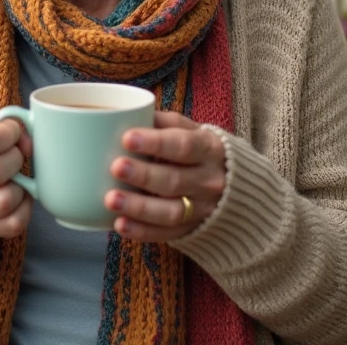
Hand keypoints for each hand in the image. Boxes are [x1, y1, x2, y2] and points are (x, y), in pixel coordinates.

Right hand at [0, 118, 32, 252]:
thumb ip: (0, 128)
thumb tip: (29, 141)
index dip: (8, 134)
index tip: (12, 134)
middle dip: (15, 159)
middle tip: (13, 156)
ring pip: (5, 200)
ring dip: (19, 186)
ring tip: (14, 179)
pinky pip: (15, 222)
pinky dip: (23, 207)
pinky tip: (17, 197)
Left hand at [104, 111, 226, 241]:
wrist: (236, 185)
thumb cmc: (199, 151)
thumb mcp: (191, 130)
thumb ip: (164, 122)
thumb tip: (129, 112)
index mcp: (208, 149)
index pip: (183, 145)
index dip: (156, 142)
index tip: (127, 137)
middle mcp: (209, 181)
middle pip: (174, 180)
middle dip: (143, 175)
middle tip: (115, 167)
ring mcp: (202, 209)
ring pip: (171, 211)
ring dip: (139, 207)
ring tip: (110, 199)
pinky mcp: (191, 230)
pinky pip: (166, 234)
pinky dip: (142, 231)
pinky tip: (119, 224)